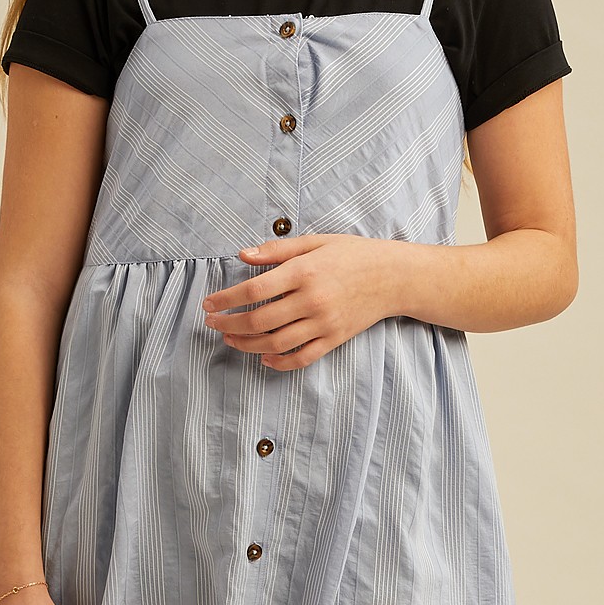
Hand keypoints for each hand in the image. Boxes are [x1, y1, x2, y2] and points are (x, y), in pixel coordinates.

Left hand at [200, 233, 413, 367]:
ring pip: (276, 343)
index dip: (225, 299)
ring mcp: (323, 323)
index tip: (209, 303)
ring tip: (231, 339)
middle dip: (229, 324)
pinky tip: (263, 358)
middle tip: (212, 323)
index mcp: (304, 272)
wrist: (394, 276)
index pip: (253, 289)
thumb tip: (243, 255)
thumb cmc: (353, 254)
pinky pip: (302, 358)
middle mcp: (312, 300)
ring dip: (247, 345)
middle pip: (259, 320)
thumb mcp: (316, 241)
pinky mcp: (334, 339)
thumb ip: (278, 249)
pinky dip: (279, 363)